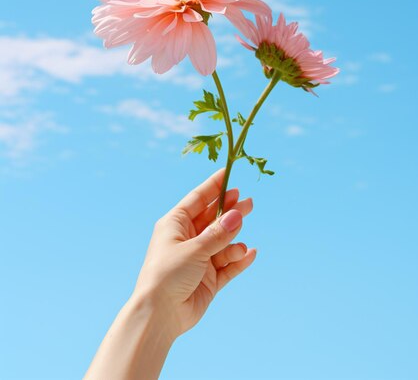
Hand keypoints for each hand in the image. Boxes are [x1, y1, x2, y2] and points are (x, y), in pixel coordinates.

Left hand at [132, 167, 255, 340]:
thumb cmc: (167, 275)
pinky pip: (228, 266)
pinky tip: (250, 253)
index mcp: (175, 224)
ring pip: (223, 242)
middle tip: (249, 202)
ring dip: (234, 239)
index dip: (214, 186)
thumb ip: (218, 233)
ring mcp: (199, 259)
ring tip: (241, 238)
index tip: (229, 173)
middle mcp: (187, 239)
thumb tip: (238, 214)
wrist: (159, 315)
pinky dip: (238, 260)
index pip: (198, 199)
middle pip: (214, 219)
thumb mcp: (194, 248)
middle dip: (231, 211)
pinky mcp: (208, 280)